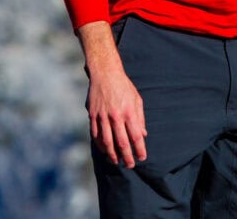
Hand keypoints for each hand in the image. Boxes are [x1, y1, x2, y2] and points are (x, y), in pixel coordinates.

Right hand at [78, 20, 147, 167]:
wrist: (105, 72)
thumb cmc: (124, 86)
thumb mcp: (136, 99)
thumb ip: (140, 118)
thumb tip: (143, 135)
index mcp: (129, 111)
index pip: (136, 136)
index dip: (140, 150)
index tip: (142, 158)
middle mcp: (116, 115)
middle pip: (122, 143)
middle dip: (127, 157)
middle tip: (130, 165)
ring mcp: (103, 116)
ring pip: (107, 142)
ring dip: (113, 154)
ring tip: (117, 161)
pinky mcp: (93, 115)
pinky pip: (96, 135)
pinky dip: (100, 145)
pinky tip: (105, 150)